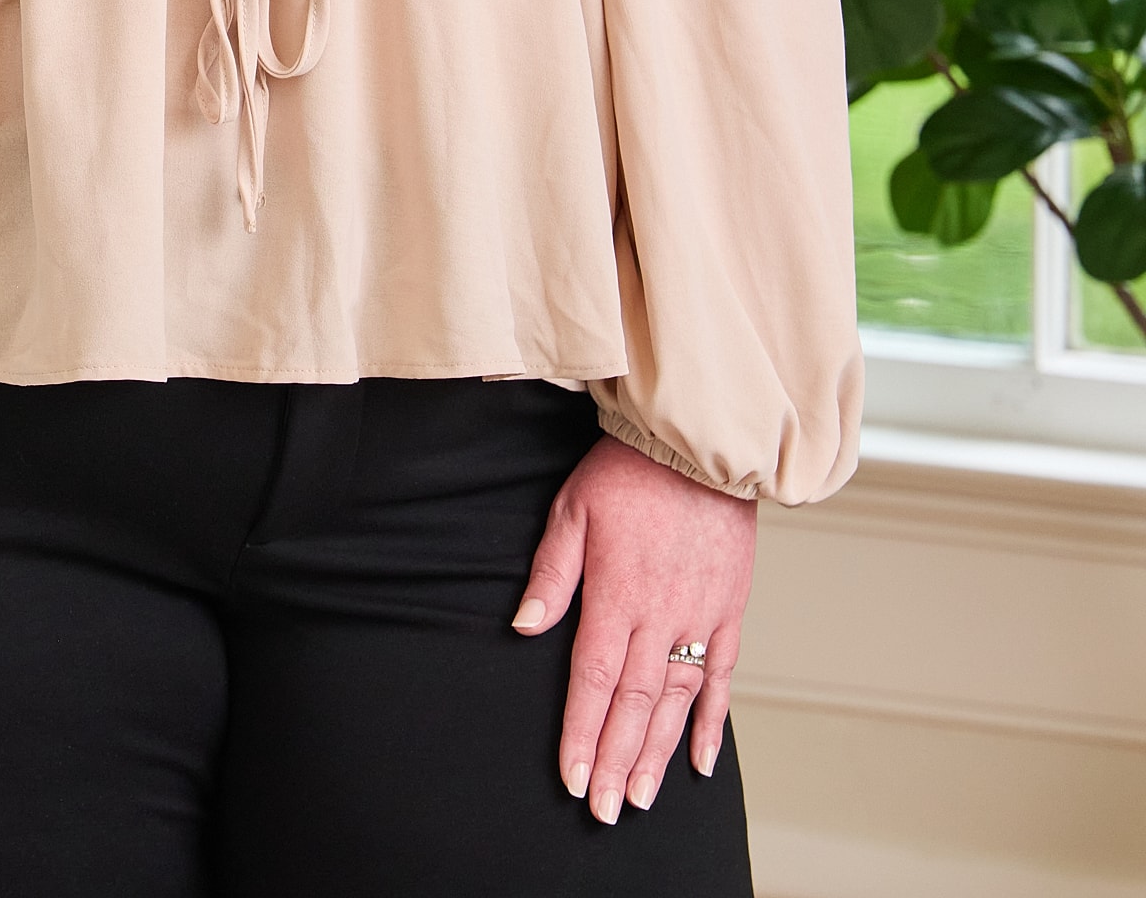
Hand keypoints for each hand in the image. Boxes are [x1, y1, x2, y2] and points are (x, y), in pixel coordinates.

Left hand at [512, 431, 753, 823]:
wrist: (699, 446)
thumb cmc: (629, 472)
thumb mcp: (573, 509)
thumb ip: (552, 572)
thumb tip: (525, 626)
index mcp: (617, 593)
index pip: (594, 678)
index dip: (581, 730)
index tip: (570, 775)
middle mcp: (661, 615)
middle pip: (635, 703)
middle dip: (614, 759)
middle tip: (602, 810)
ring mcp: (701, 616)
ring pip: (678, 700)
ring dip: (657, 753)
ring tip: (639, 798)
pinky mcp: (730, 610)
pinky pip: (724, 677)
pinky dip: (714, 722)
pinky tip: (703, 761)